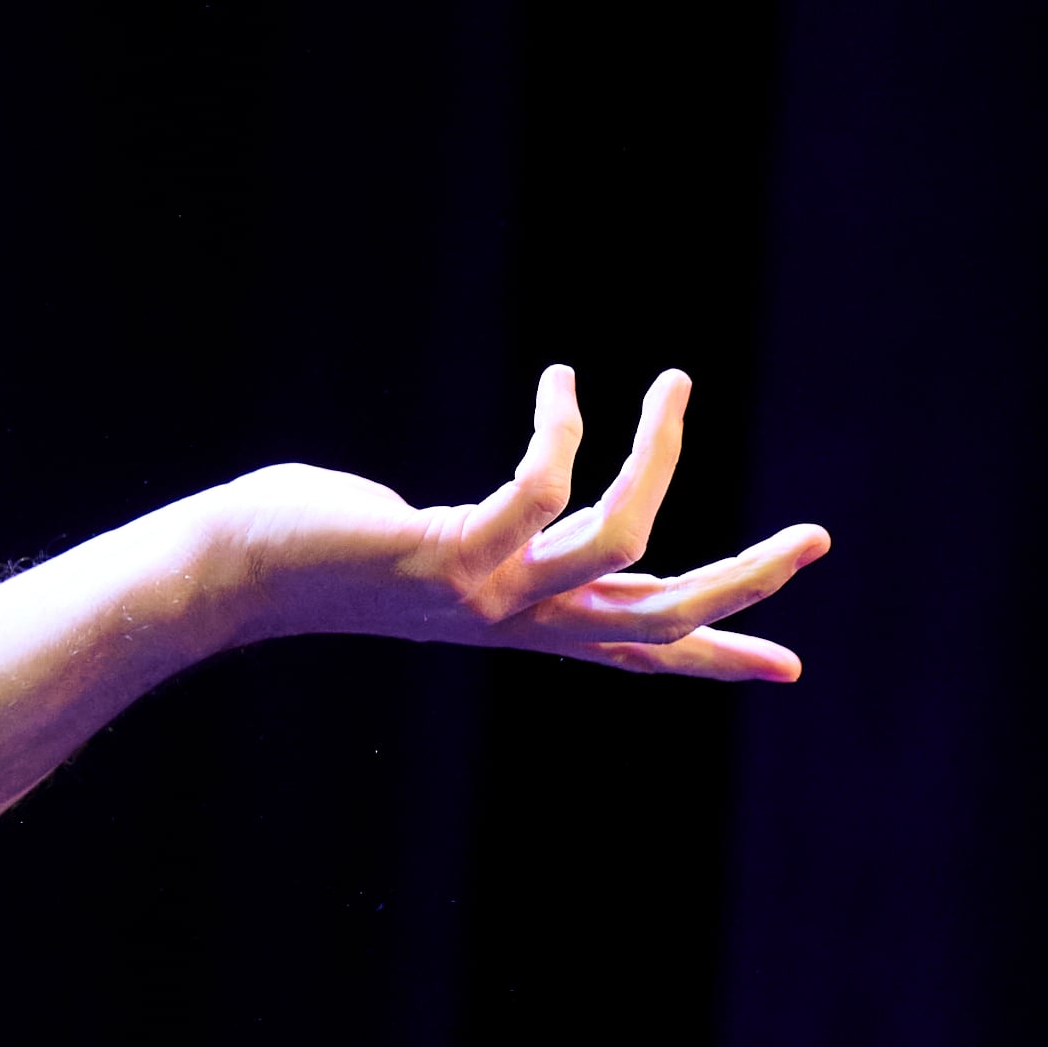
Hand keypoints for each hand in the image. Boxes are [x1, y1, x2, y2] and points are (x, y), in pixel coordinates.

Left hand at [214, 366, 827, 679]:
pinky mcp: (447, 554)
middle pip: (659, 619)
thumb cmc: (314, 546)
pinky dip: (562, 428)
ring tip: (674, 380)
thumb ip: (492, 540)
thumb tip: (522, 512)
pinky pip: (540, 490)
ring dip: (658, 456)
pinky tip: (563, 383)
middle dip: (744, 582)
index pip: (636, 650)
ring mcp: (485, 592)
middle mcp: (513, 619)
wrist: (230, 570)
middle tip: (817, 537)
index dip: (713, 654)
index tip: (789, 665)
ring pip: (622, 547)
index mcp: (518, 622)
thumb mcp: (432, 547)